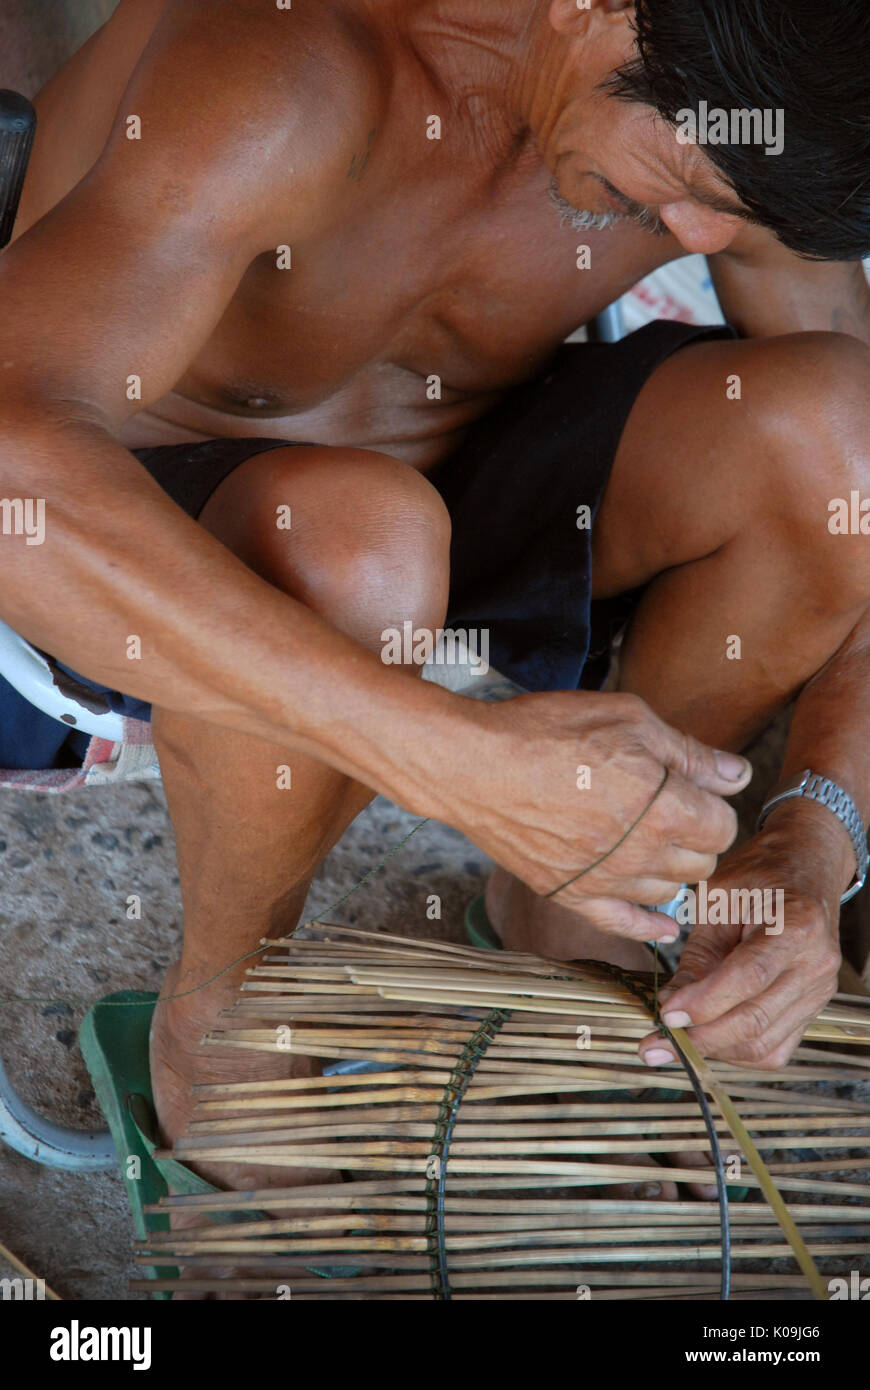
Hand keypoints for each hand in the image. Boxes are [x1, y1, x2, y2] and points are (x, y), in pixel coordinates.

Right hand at [446, 691, 749, 937]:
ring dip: (670, 870)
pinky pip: (622, 924)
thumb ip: (690, 753)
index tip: (694, 790)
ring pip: (668, 893)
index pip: (723, 826)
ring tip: (653, 844)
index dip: (713, 805)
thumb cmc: (548, 730)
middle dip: (696, 837)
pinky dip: (649, 929)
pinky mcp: (570, 895)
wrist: (472, 763)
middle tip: (674, 811)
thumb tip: (739, 776)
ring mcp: (604, 880)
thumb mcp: (628, 718)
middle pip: (701, 863)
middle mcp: (640, 853)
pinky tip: (664, 928)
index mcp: (663, 806)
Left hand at [638, 806, 847, 1069]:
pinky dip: (737, 1052)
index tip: (666, 1016)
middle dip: (701, 1036)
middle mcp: (816, 964)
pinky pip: (775, 1049)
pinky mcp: (813, 1008)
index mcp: (796, 926)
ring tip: (677, 1041)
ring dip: (715, 1049)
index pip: (747, 978)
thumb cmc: (758, 876)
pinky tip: (708, 1038)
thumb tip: (670, 1007)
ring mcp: (819, 991)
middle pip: (755, 1020)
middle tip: (658, 1041)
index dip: (704, 1003)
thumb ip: (696, 957)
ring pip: (764, 1045)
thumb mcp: (717, 901)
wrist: (805, 867)